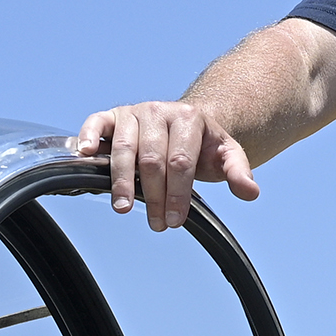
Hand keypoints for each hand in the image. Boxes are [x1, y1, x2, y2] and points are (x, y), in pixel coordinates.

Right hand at [75, 101, 260, 231]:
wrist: (184, 122)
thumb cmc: (202, 145)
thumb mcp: (226, 155)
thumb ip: (238, 172)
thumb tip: (250, 192)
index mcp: (189, 118)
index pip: (181, 161)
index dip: (178, 193)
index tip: (176, 220)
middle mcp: (159, 111)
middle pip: (152, 159)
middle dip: (155, 195)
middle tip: (158, 224)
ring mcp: (133, 112)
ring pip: (124, 148)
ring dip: (122, 181)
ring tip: (124, 208)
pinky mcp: (112, 115)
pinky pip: (97, 122)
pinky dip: (88, 136)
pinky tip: (85, 154)